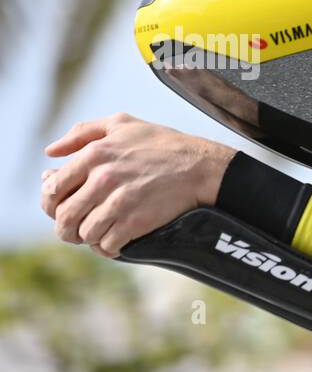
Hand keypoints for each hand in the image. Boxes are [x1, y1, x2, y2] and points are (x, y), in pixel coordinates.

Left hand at [41, 113, 236, 257]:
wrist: (201, 167)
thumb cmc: (163, 144)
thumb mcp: (122, 124)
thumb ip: (82, 132)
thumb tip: (50, 152)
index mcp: (93, 154)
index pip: (52, 189)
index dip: (52, 202)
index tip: (63, 206)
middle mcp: (102, 179)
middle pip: (64, 216)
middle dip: (66, 227)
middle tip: (75, 228)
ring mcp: (118, 203)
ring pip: (83, 233)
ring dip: (88, 238)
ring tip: (98, 233)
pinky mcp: (135, 222)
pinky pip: (107, 245)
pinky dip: (108, 247)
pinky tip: (116, 240)